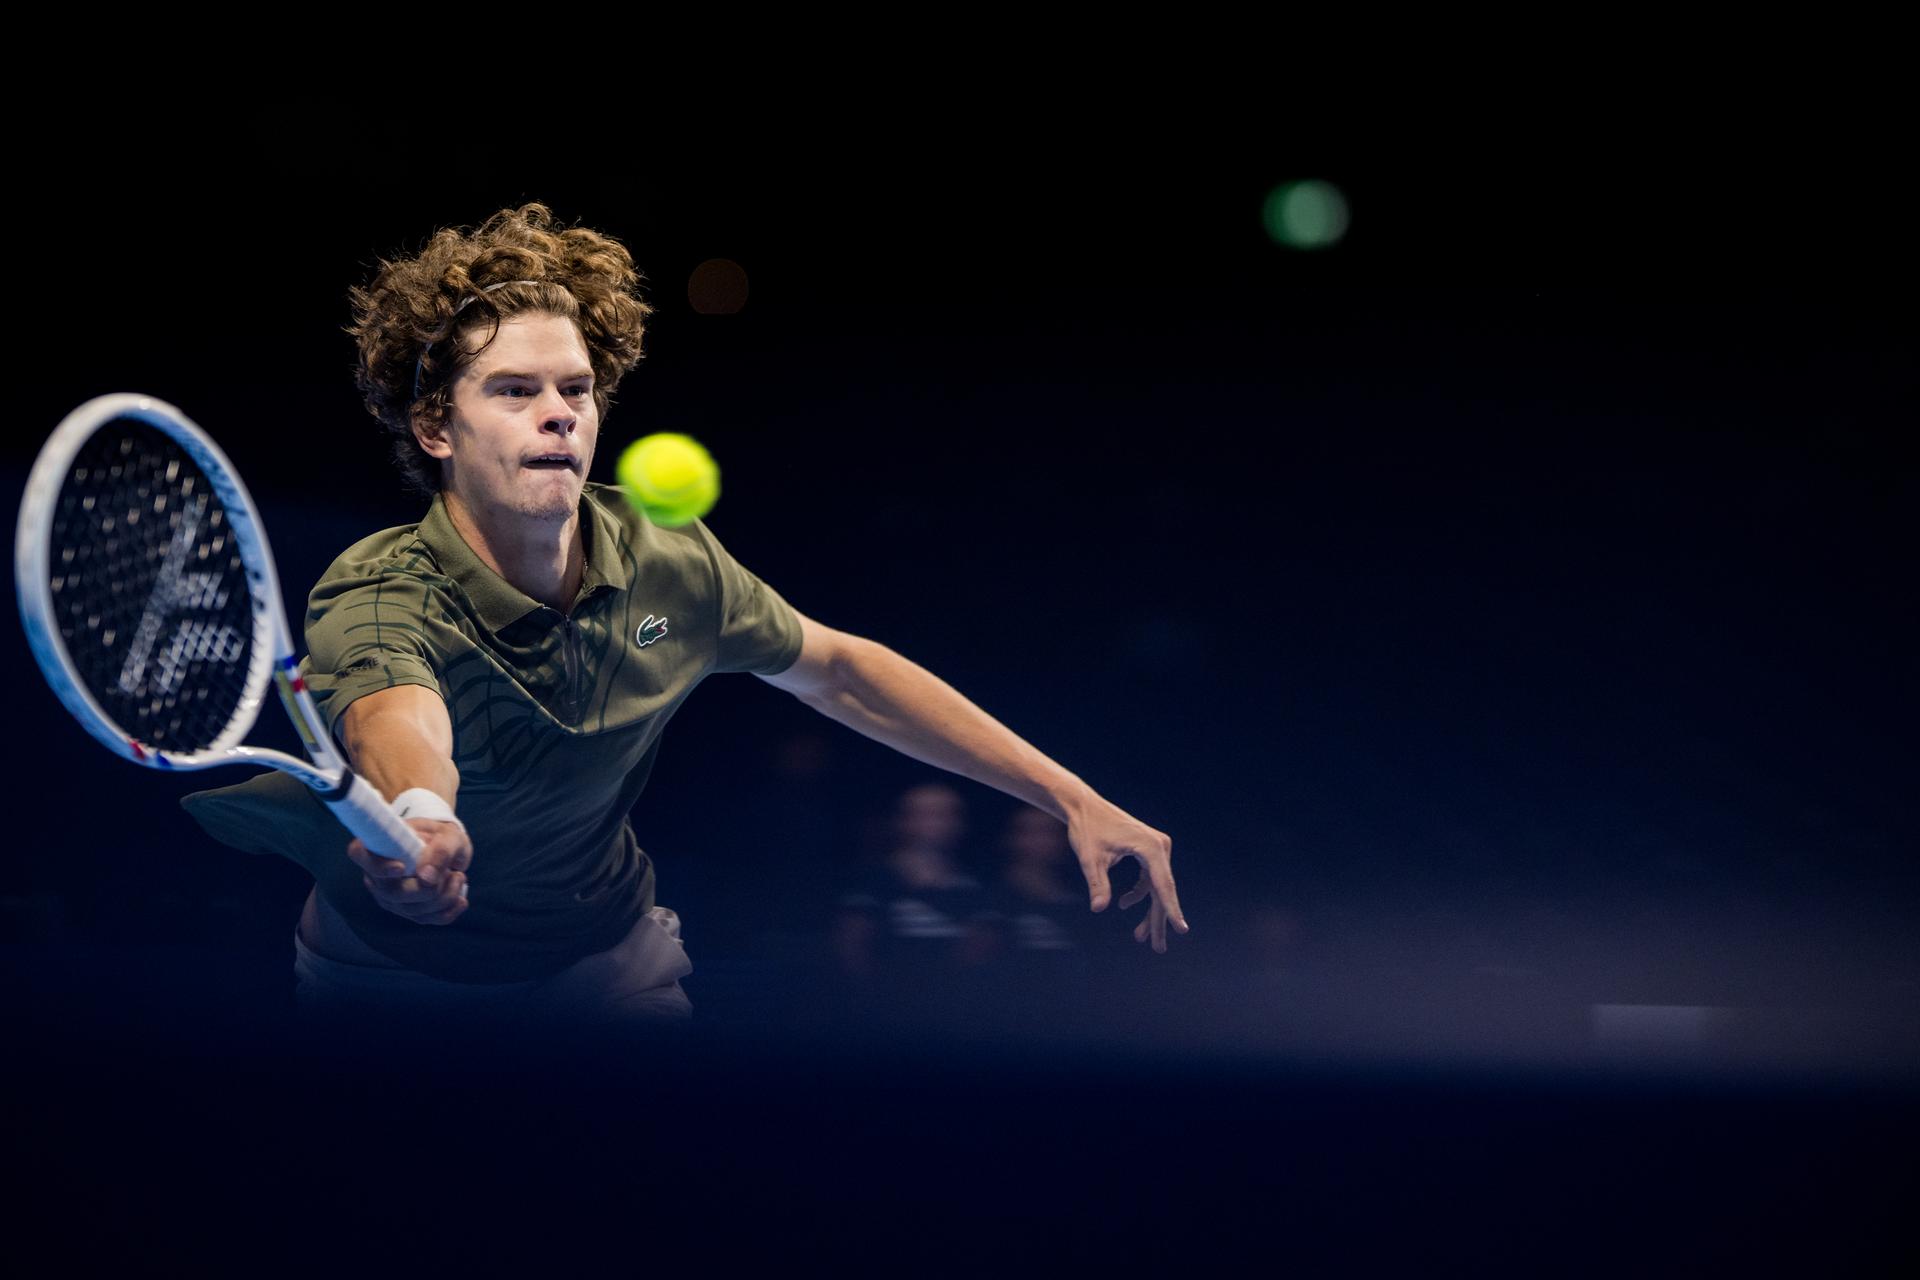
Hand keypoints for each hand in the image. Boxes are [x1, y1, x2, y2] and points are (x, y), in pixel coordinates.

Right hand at [347, 818, 471, 925]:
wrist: (447, 847)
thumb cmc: (442, 836)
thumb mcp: (449, 836)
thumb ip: (440, 851)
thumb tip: (426, 877)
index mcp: (378, 845)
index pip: (358, 854)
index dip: (376, 865)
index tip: (401, 868)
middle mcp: (377, 873)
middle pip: (391, 892)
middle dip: (429, 889)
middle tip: (456, 873)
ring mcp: (389, 895)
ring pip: (410, 910)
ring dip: (444, 898)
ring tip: (460, 877)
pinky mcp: (405, 909)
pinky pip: (424, 920)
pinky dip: (447, 913)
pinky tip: (461, 900)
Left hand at [1067, 794, 1188, 952]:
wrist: (1084, 806)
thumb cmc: (1087, 829)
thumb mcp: (1090, 859)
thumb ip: (1097, 884)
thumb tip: (1099, 908)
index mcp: (1151, 848)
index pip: (1163, 885)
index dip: (1171, 910)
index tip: (1182, 930)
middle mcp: (1159, 847)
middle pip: (1162, 890)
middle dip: (1158, 920)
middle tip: (1158, 948)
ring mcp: (1156, 848)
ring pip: (1156, 887)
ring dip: (1148, 911)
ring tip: (1140, 938)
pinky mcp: (1148, 851)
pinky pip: (1150, 878)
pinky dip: (1140, 893)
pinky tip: (1125, 904)